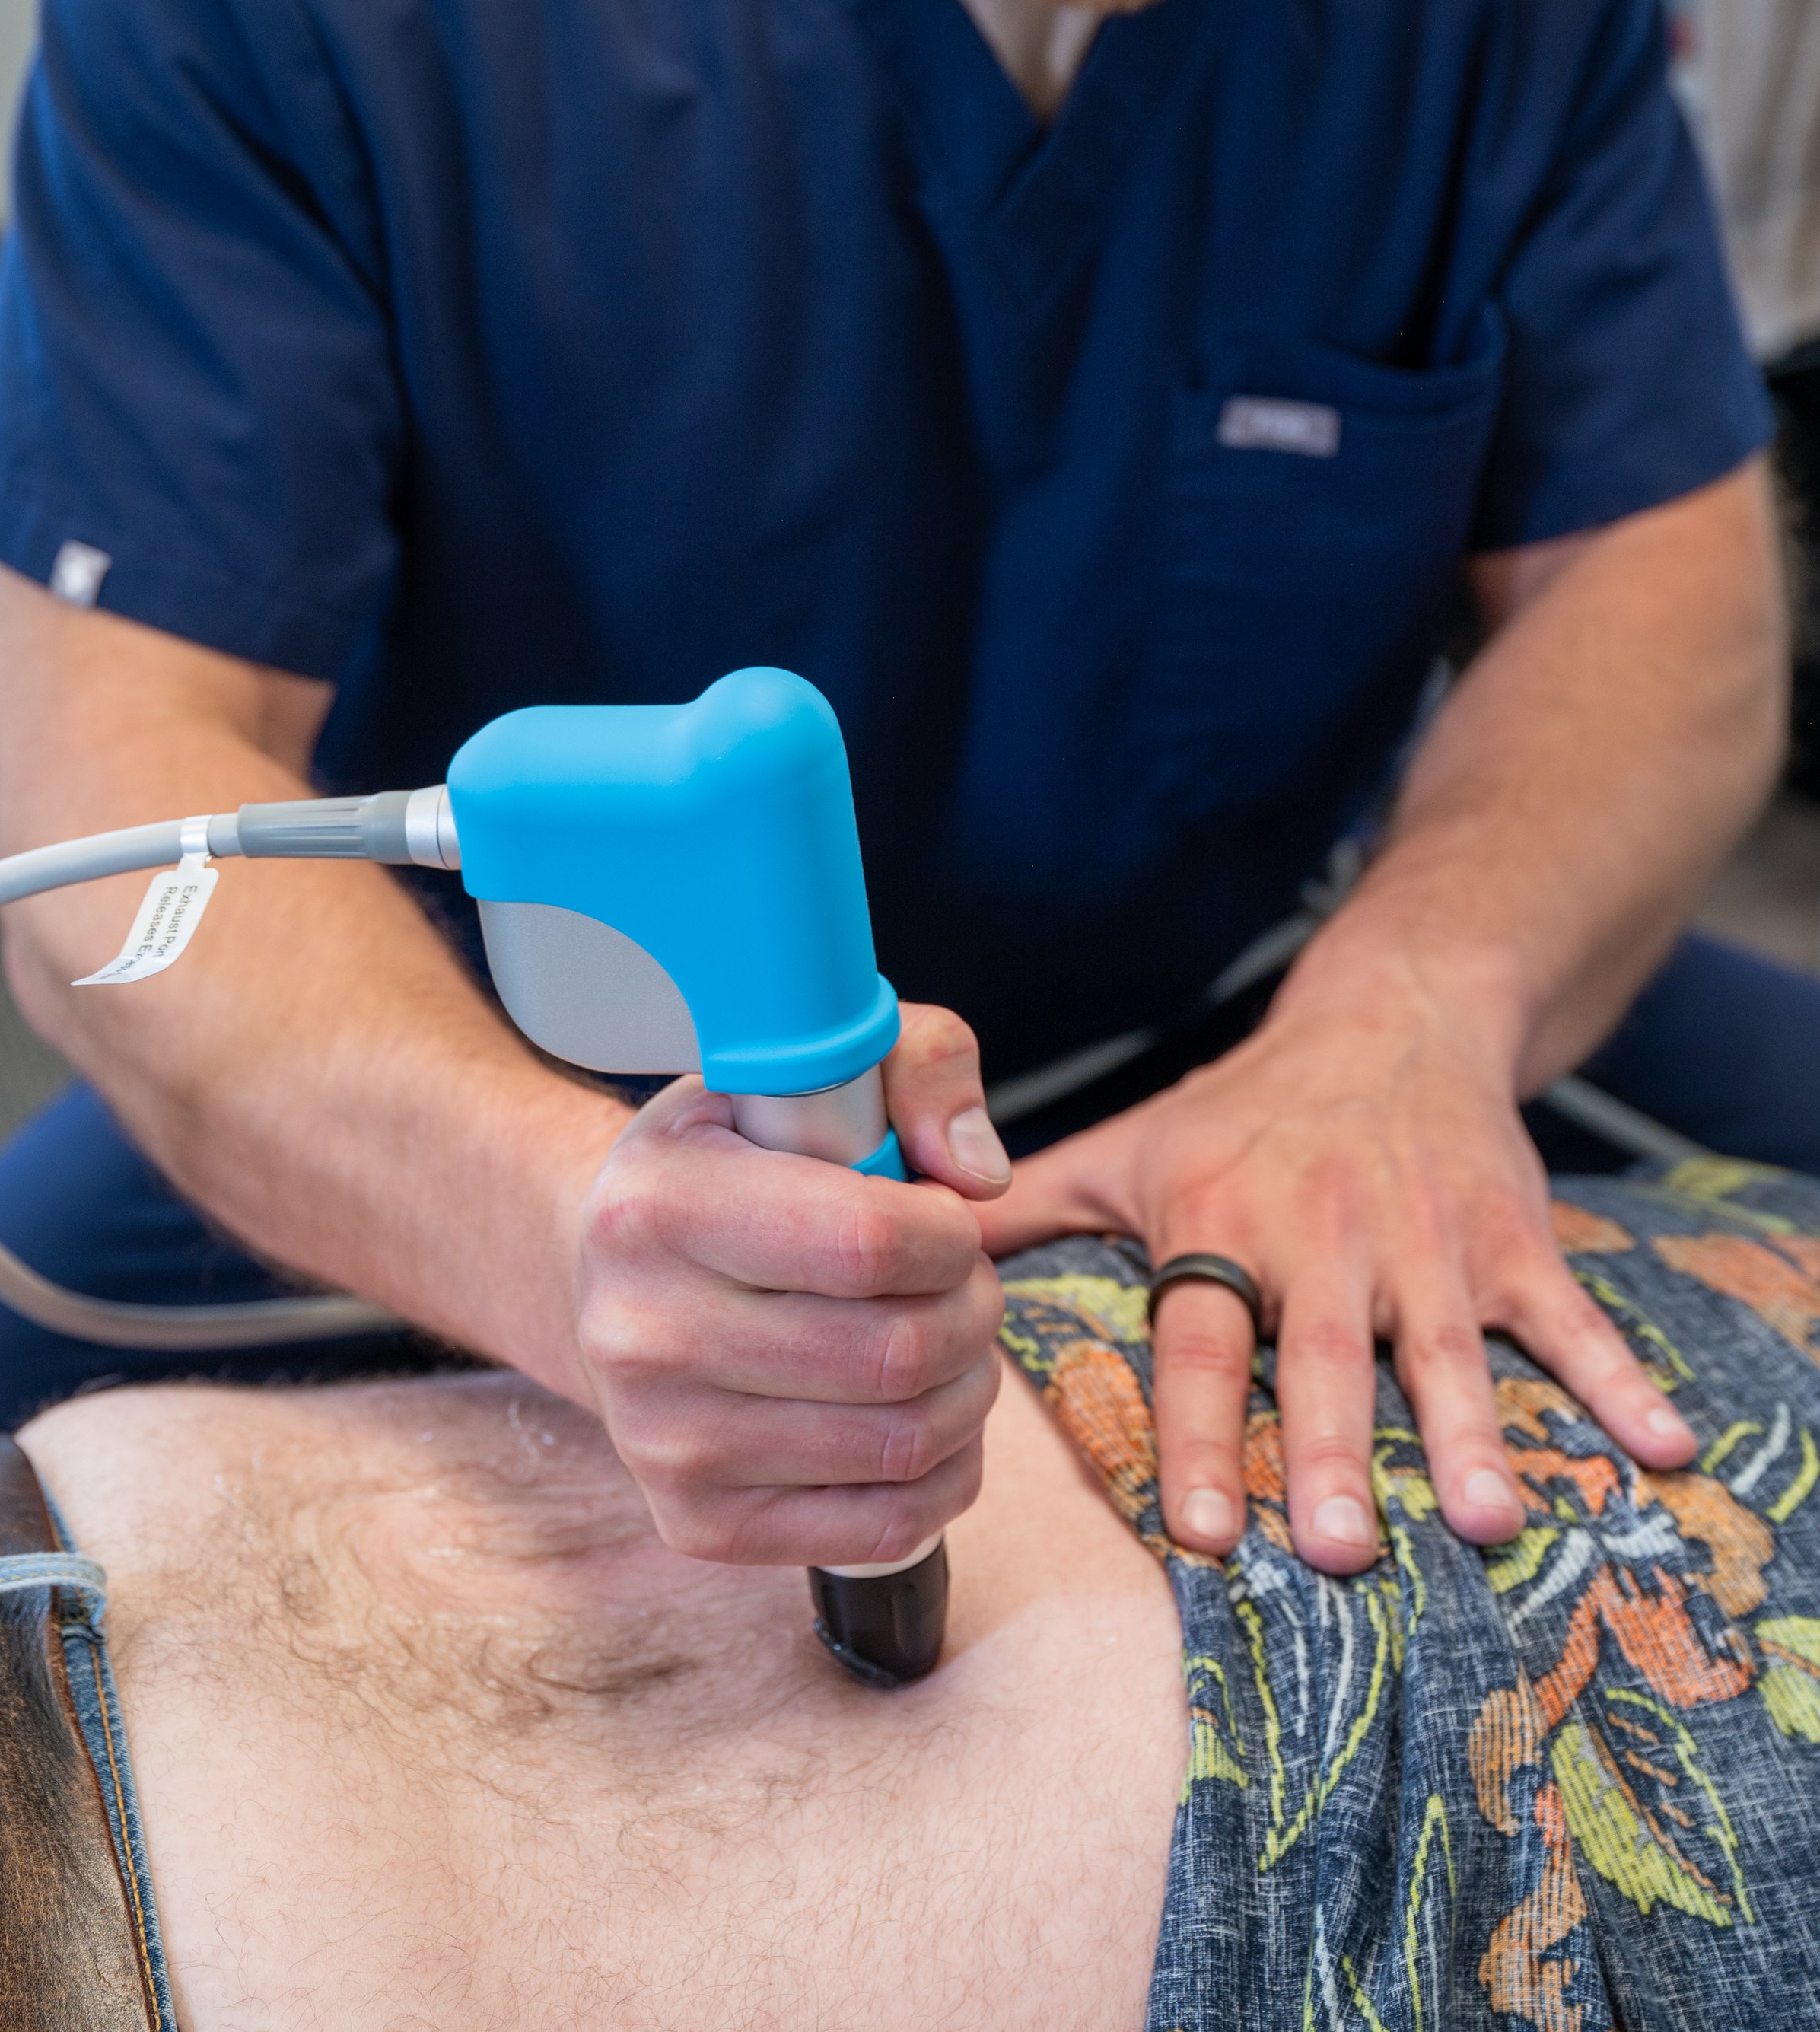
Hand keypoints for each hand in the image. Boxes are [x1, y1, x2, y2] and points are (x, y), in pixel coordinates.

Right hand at [573, 1004, 1012, 1565]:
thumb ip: (922, 1065)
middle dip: (971, 1307)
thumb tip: (981, 1179)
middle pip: (897, 1353)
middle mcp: (640, 1332)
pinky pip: (888, 1524)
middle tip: (957, 1279)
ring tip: (941, 1335)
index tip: (944, 1215)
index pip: (867, 1243)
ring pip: (905, 1441)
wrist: (613, 1271)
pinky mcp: (698, 1523)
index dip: (948, 1232)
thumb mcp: (809, 1067)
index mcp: (655, 1204)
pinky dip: (948, 1469)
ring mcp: (663, 1443)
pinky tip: (924, 1410)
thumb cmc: (734, 1160)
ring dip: (968, 1385)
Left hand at [973, 963, 1697, 1574]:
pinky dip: (1618, 1379)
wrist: (1388, 1018)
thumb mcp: (1126, 1148)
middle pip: (1320, 1357)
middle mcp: (1321, 1236)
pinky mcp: (1510, 1237)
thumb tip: (899, 1247)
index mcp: (1221, 1223)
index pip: (1198, 1339)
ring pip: (1442, 1347)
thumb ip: (1020, 1214)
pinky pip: (1569, 1316)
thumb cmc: (1239, 1113)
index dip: (1195, 1433)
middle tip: (1333, 1546)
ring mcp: (1425, 1241)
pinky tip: (1664, 1448)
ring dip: (1465, 1431)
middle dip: (1326, 1450)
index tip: (1197, 1530)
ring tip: (1483, 1517)